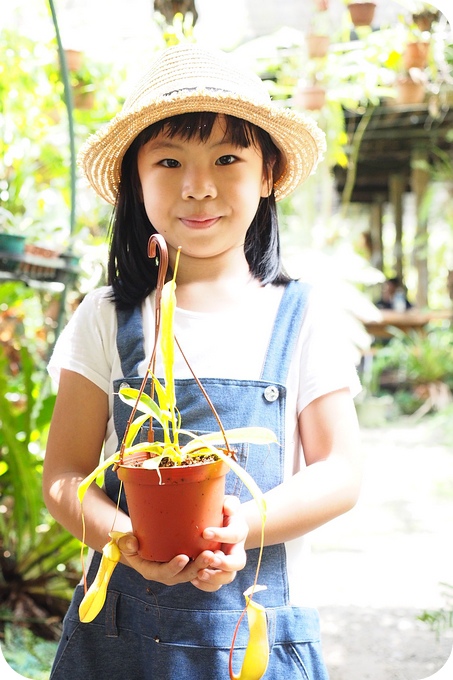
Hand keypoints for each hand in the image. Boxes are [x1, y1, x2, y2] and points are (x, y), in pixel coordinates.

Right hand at [115, 495, 247, 590]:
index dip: (174, 567)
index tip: (183, 557)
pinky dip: (211, 562)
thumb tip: (132, 542)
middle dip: (198, 566)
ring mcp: (181, 571)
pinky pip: (202, 566)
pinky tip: (222, 550)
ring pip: (197, 571)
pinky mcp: (189, 564)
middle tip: (209, 555)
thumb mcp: (125, 543)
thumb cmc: (133, 543)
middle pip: (186, 574)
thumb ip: (126, 543)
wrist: (141, 545)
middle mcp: (170, 575)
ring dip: (208, 564)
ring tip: (218, 553)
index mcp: (153, 571)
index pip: (165, 572)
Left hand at [191, 495, 247, 591]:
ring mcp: (229, 564)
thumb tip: (228, 509)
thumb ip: (230, 503)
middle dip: (225, 563)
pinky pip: (216, 585)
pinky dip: (206, 585)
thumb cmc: (221, 511)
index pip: (236, 535)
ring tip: (199, 573)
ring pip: (228, 577)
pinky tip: (194, 580)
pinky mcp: (218, 573)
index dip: (222, 535)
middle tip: (209, 558)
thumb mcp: (227, 503)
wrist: (220, 524)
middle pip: (238, 563)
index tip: (205, 532)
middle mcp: (237, 550)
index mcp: (239, 531)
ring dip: (215, 577)